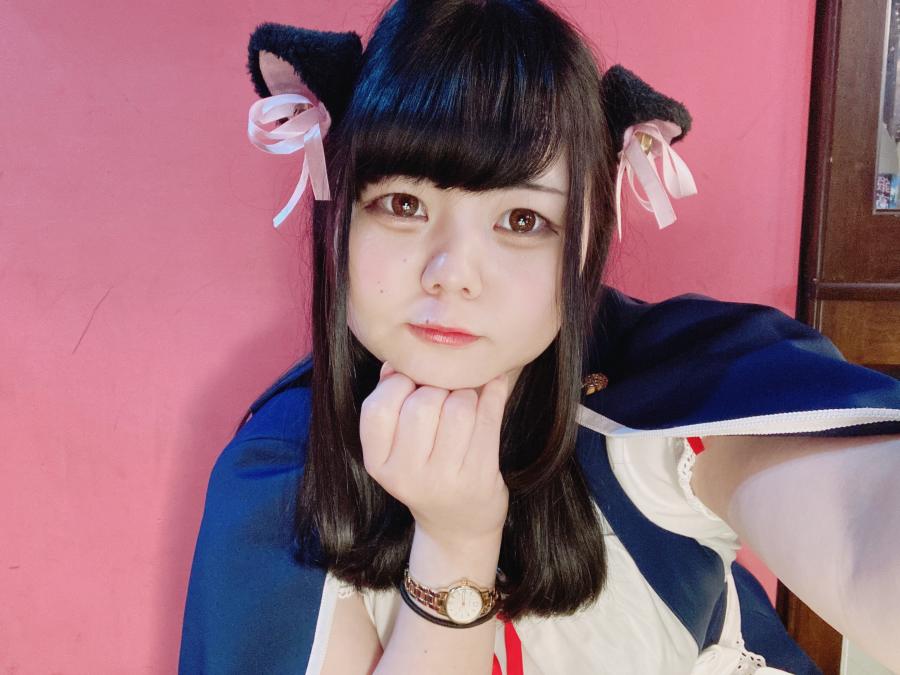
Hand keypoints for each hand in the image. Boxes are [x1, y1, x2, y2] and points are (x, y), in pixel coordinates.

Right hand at [359, 362, 510, 544]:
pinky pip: (489, 416)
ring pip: (459, 405)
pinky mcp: (479, 477)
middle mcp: (406, 475)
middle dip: (438, 386)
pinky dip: (494, 391)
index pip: (378, 407)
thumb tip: (396, 361)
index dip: (398, 384)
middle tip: (444, 394)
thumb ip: (390, 400)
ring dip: (466, 392)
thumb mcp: (396, 446)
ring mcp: (444, 479)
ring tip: (465, 399)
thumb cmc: (426, 470)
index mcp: (377, 463)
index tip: (412, 385)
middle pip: (423, 402)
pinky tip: (495, 384)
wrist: (458, 525)